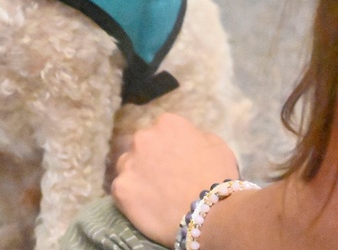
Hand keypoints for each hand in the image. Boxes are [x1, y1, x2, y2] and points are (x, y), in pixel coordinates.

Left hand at [111, 113, 240, 243]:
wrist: (209, 215)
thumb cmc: (218, 179)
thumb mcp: (218, 147)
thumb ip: (198, 137)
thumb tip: (188, 140)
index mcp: (167, 124)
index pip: (162, 130)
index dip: (170, 147)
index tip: (178, 162)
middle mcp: (143, 137)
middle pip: (142, 146)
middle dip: (151, 159)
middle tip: (166, 179)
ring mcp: (128, 163)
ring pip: (128, 166)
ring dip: (137, 175)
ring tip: (154, 194)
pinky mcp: (120, 188)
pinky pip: (122, 190)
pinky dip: (131, 197)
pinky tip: (146, 207)